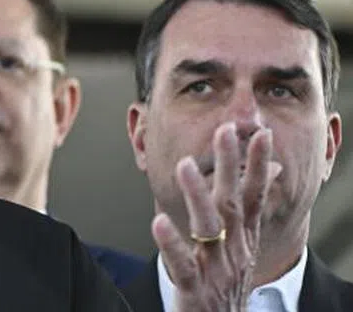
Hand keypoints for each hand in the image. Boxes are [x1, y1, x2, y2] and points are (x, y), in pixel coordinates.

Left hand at [155, 122, 273, 311]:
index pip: (255, 197)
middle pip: (232, 203)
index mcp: (244, 240)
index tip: (262, 134)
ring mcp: (216, 271)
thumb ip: (243, 214)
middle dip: (230, 166)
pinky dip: (172, 244)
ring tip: (185, 165)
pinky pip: (183, 265)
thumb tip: (257, 175)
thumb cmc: (224, 286)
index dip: (259, 166)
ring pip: (208, 229)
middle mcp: (234, 252)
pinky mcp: (195, 290)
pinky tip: (159, 222)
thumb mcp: (239, 249)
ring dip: (197, 195)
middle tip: (225, 131)